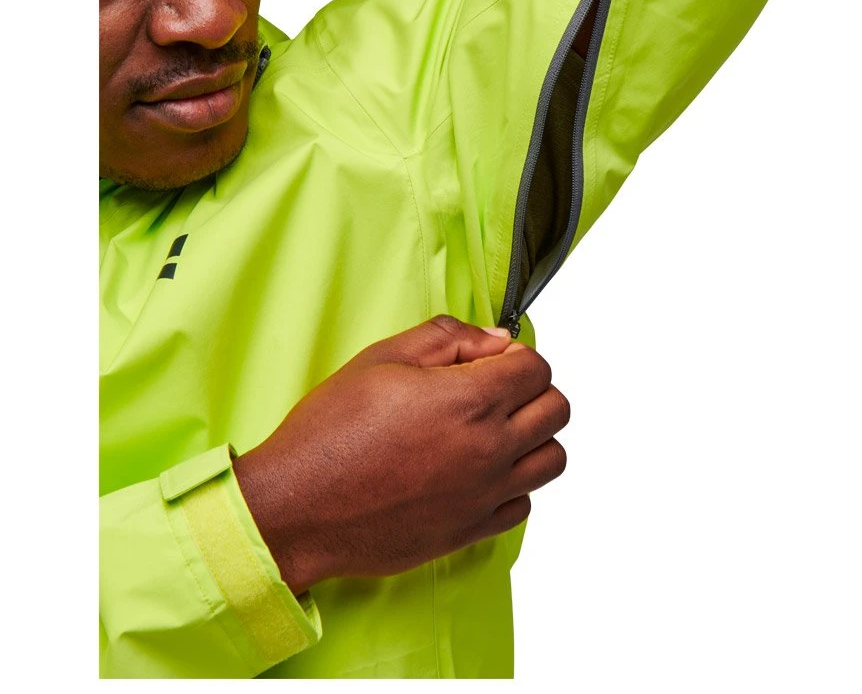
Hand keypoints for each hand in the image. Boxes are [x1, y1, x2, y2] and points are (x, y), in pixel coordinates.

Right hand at [232, 314, 569, 592]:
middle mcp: (489, 448)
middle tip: (498, 389)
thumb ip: (448, 338)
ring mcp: (484, 494)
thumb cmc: (331, 431)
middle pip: (557, 409)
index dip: (517, 355)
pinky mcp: (471, 530)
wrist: (296, 507)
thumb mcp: (381, 358)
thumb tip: (496, 340)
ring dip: (534, 436)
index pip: (537, 367)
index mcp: (469, 399)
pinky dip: (514, 483)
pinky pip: (524, 504)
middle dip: (534, 389)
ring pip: (552, 459)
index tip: (494, 360)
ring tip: (496, 430)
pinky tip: (479, 470)